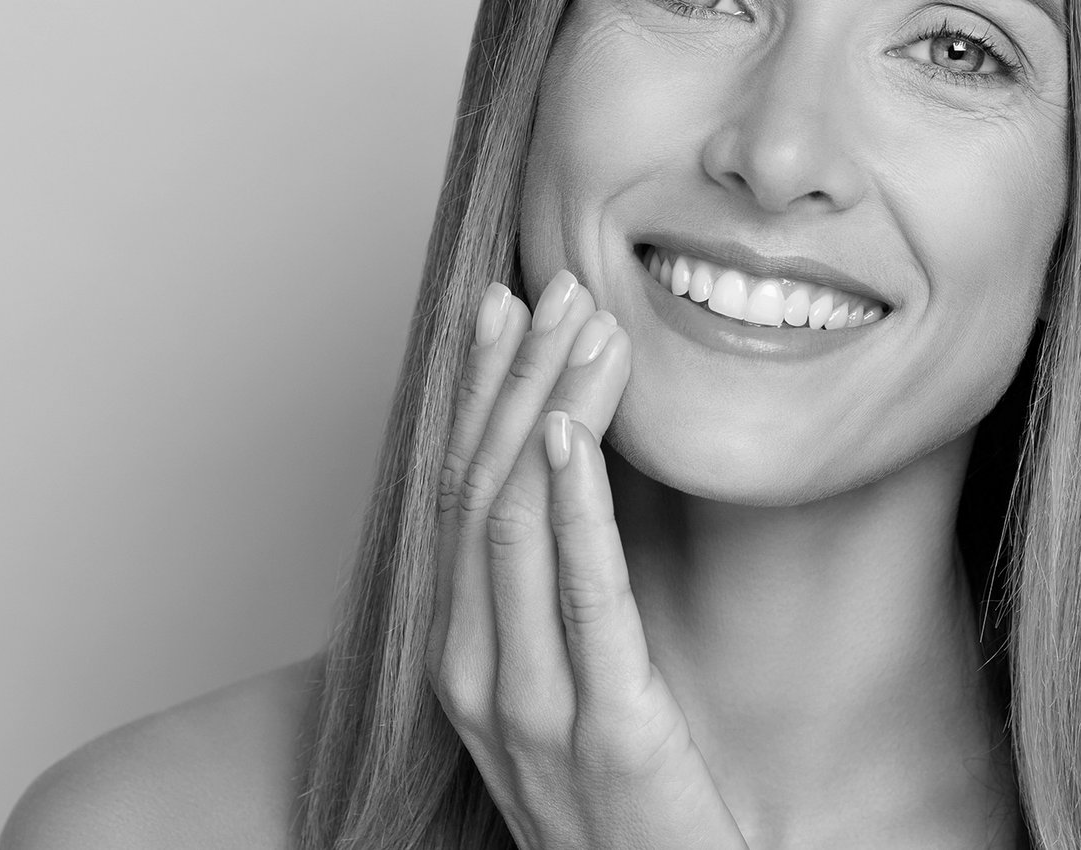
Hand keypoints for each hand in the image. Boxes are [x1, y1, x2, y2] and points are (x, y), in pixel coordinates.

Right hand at [430, 270, 748, 849]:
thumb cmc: (622, 824)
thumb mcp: (569, 707)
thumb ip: (560, 618)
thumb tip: (579, 503)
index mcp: (465, 668)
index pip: (458, 499)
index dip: (477, 398)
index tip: (501, 311)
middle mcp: (478, 680)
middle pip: (478, 492)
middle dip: (512, 380)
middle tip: (550, 285)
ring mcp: (532, 710)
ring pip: (518, 522)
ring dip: (550, 408)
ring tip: (585, 325)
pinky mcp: (608, 733)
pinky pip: (581, 596)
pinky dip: (576, 502)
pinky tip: (578, 430)